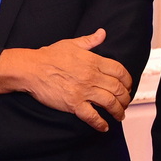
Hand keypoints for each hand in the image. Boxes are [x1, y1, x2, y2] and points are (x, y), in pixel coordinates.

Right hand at [0, 28, 133, 130]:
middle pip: (118, 89)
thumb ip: (90, 40)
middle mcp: (91, 76)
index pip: (120, 71)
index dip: (128, 80)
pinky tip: (104, 127)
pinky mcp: (74, 104)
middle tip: (125, 102)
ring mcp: (84, 91)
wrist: (32, 69)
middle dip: (125, 97)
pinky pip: (92, 116)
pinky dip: (100, 123)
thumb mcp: (71, 44)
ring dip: (118, 111)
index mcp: (93, 61)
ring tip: (119, 115)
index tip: (128, 85)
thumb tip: (102, 33)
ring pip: (110, 103)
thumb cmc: (49, 56)